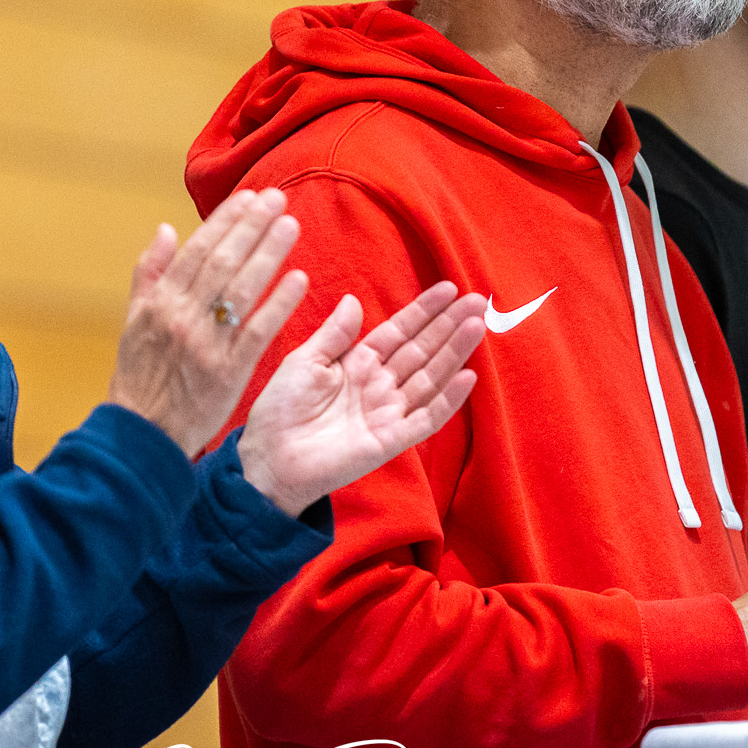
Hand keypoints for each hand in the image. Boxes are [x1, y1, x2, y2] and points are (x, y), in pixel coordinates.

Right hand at [106, 189, 307, 454]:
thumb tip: (166, 229)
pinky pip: (259, 330)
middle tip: (279, 199)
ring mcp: (207, 344)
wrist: (143, 433)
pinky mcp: (229, 371)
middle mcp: (182, 317)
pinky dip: (279, 303)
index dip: (226, 221)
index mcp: (159, 302)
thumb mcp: (133, 321)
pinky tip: (300, 280)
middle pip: (224, 262)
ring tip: (292, 225)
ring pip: (244, 289)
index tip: (250, 197)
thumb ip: (149, 273)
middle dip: (253, 226)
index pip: (198, 250)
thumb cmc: (139, 376)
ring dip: (270, 253)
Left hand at [238, 282, 485, 515]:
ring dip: (455, 353)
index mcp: (358, 363)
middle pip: (422, 350)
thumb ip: (334, 334)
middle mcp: (378, 385)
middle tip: (478, 301)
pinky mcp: (391, 441)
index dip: (424, 312)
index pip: (399, 332)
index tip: (449, 289)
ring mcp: (388, 413)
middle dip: (449, 326)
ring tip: (478, 326)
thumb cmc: (281, 410)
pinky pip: (426, 418)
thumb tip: (354, 299)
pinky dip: (448, 400)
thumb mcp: (304, 361)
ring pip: (430, 378)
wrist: (269, 459)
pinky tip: (468, 377)